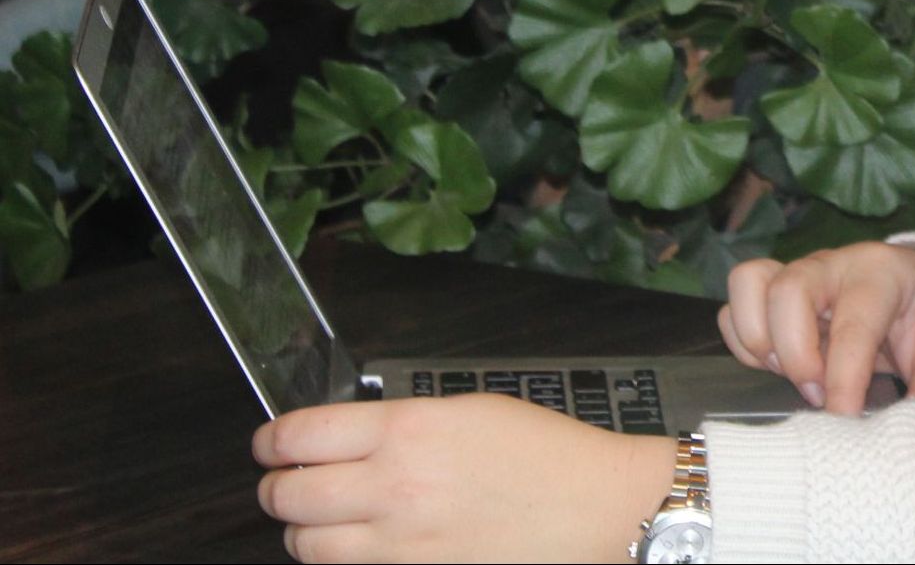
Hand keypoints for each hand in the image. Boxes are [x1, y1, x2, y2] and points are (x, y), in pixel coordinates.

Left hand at [253, 395, 674, 562]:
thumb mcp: (471, 411)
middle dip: (276, 485)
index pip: (301, 435)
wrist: (598, 508)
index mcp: (410, 428)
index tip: (269, 442)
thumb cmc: (549, 455)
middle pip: (288, 493)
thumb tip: (348, 438)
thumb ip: (403, 424)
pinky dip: (337, 558)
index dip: (272, 438)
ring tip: (314, 518)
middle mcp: (395, 484)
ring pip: (305, 543)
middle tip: (282, 480)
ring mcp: (401, 540)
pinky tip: (354, 545)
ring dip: (300, 529)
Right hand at [719, 242, 914, 415]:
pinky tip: (778, 367)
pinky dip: (745, 343)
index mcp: (883, 273)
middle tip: (818, 393)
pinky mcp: (777, 293)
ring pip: (750, 285)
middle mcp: (835, 264)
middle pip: (787, 290)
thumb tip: (903, 440)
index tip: (846, 420)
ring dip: (760, 341)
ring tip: (792, 374)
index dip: (844, 380)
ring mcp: (802, 274)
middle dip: (795, 355)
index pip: (853, 325)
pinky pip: (736, 308)